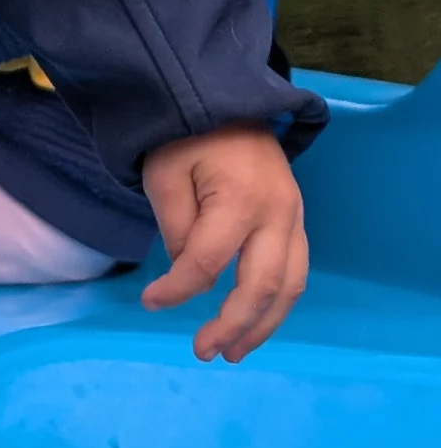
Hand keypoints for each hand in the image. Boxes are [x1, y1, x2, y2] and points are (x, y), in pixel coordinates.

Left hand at [139, 124, 307, 361]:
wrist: (227, 96)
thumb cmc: (187, 133)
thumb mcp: (164, 172)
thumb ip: (176, 227)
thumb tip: (187, 273)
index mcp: (239, 198)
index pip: (208, 262)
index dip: (178, 290)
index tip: (150, 303)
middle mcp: (278, 214)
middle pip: (261, 286)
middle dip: (232, 325)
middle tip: (204, 351)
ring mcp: (294, 217)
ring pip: (290, 287)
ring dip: (263, 325)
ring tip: (233, 351)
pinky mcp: (297, 219)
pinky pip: (295, 272)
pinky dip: (277, 303)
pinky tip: (255, 321)